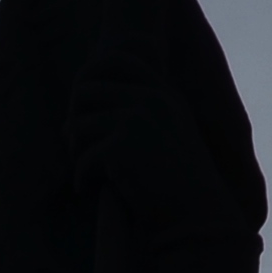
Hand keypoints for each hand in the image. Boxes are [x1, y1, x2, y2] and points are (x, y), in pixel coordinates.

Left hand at [64, 54, 222, 243]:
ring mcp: (135, 119)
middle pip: (86, 90)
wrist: (196, 212)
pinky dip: (81, 178)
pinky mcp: (120, 146)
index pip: (116, 60)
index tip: (82, 109)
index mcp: (163, 93)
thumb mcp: (165, 137)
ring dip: (75, 151)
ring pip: (78, 124)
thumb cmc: (177, 183)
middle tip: (78, 148)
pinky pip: (82, 157)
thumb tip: (75, 114)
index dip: (90, 76)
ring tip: (86, 171)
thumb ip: (135, 115)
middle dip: (75, 120)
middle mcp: (150, 98)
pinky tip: (87, 190)